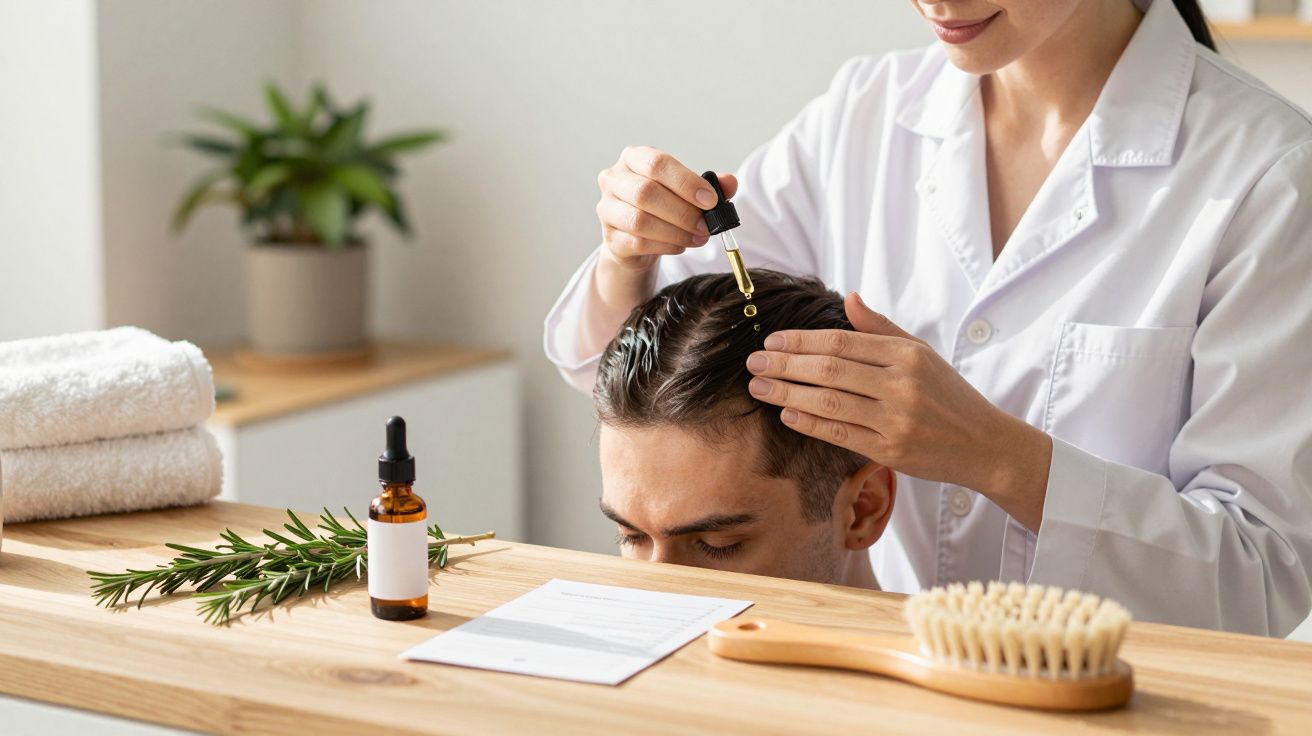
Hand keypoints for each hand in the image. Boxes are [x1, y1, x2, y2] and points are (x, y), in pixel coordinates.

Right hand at [579, 147, 738, 357]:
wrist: (636, 239)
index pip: (657, 164)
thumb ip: (710, 185)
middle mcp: (614, 179)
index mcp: (634, 158)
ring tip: (698, 238)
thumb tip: (730, 182)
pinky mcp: (610, 237)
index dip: (686, 182)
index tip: (710, 200)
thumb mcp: (687, 191)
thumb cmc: (663, 206)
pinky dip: (665, 245)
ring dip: (676, 232)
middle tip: (707, 226)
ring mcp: (607, 209)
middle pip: (646, 193)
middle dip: (682, 212)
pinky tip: (681, 246)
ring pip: (640, 220)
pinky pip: (638, 242)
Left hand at [745, 293, 1052, 529]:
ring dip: (787, 392)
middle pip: (829, 369)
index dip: (801, 340)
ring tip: (759, 386)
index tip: (772, 340)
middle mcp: (901, 384)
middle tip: (754, 361)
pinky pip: (840, 434)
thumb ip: (881, 327)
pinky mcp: (891, 450)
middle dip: (785, 364)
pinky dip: (809, 423)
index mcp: (906, 355)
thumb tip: (849, 298)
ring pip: (830, 402)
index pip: (841, 342)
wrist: (984, 444)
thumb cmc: (947, 395)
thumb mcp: (921, 353)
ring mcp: (895, 419)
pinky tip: (786, 413)